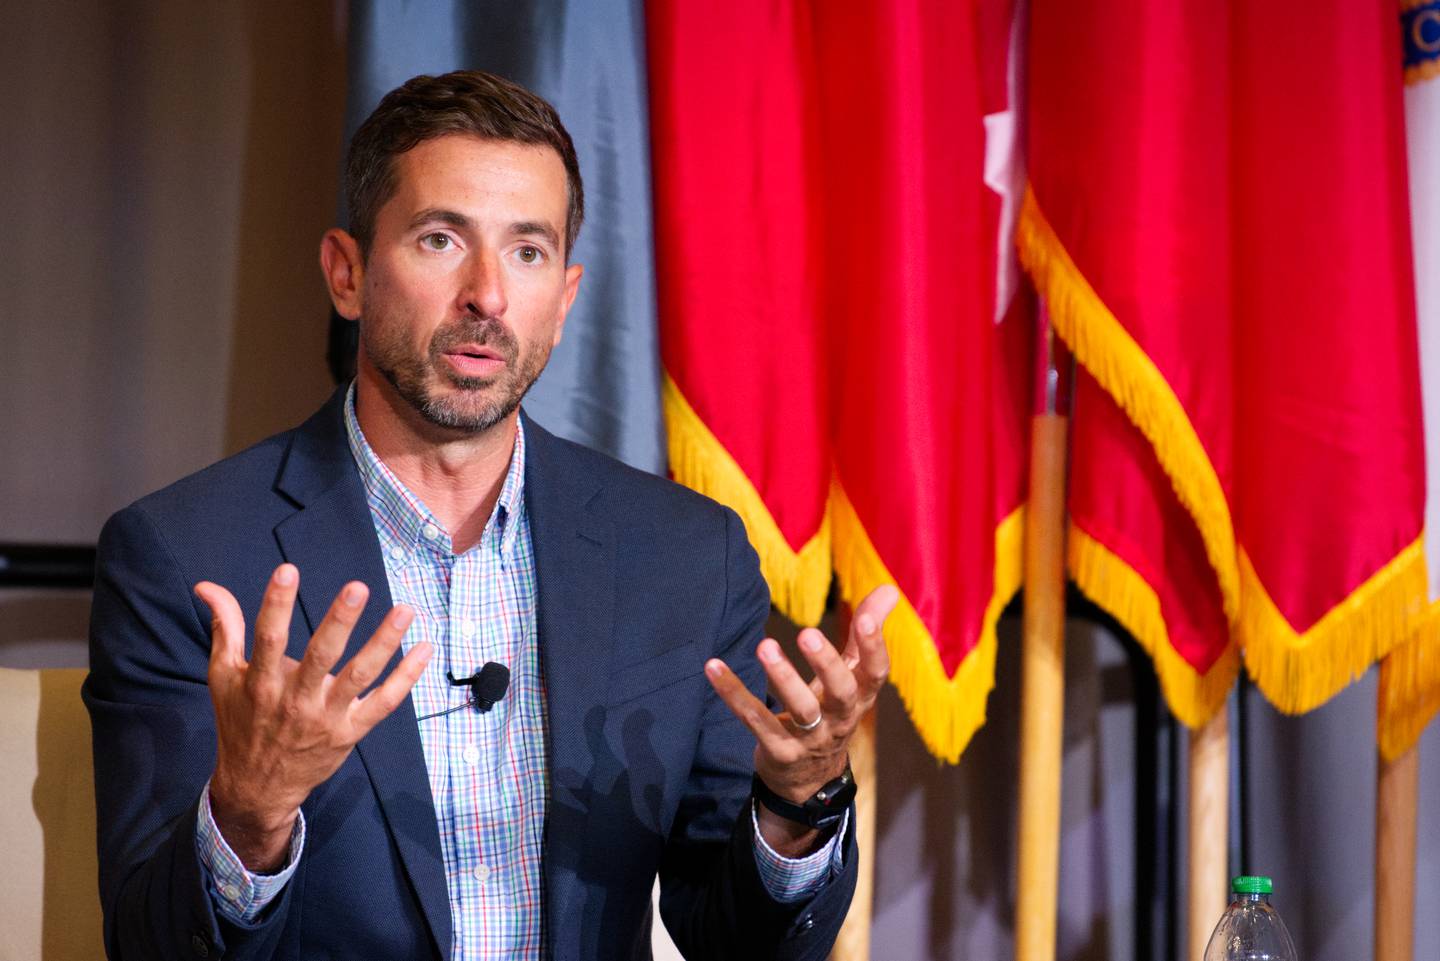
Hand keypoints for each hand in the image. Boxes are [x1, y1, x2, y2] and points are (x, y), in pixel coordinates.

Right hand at [196, 564, 430, 870]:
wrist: (257, 787)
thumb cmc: (241, 723)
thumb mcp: (224, 676)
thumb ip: (224, 627)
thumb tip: (206, 585)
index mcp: (261, 683)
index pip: (268, 639)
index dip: (276, 604)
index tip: (288, 570)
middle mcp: (295, 700)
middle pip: (321, 657)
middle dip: (339, 621)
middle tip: (358, 587)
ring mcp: (326, 718)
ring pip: (360, 678)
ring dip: (384, 643)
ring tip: (404, 610)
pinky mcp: (350, 732)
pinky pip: (384, 704)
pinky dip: (406, 678)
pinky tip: (424, 648)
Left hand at [705, 585, 897, 855]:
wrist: (810, 779)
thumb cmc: (832, 710)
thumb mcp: (852, 675)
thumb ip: (864, 633)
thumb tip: (889, 589)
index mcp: (860, 696)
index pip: (875, 672)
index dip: (875, 646)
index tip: (865, 617)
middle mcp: (840, 718)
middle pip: (841, 692)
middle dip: (826, 663)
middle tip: (807, 633)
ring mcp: (810, 738)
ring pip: (801, 709)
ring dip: (782, 677)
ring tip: (765, 646)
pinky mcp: (779, 750)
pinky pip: (754, 719)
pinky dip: (733, 693)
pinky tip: (713, 666)